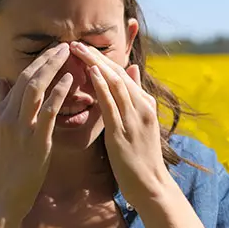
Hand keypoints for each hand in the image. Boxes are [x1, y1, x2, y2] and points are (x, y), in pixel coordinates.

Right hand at [0, 43, 73, 221]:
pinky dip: (59, 92)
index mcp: (0, 113)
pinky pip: (48, 110)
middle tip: (63, 45)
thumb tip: (2, 80)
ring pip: (36, 88)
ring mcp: (21, 127)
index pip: (19, 79)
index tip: (51, 50)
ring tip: (67, 53)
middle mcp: (8, 116)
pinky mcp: (35, 140)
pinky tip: (70, 79)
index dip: (36, 63)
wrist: (0, 196)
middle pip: (27, 78)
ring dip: (52, 67)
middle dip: (46, 59)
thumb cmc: (2, 168)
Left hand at [69, 41, 175, 206]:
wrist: (151, 185)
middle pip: (118, 74)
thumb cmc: (142, 158)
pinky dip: (101, 86)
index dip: (103, 59)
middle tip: (76, 42)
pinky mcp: (123, 132)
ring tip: (79, 50)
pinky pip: (111, 104)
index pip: (122, 74)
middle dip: (97, 56)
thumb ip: (135, 97)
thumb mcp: (141, 124)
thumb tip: (132, 70)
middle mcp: (141, 107)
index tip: (85, 47)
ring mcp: (133, 119)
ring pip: (115, 83)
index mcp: (145, 104)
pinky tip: (90, 72)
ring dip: (95, 64)